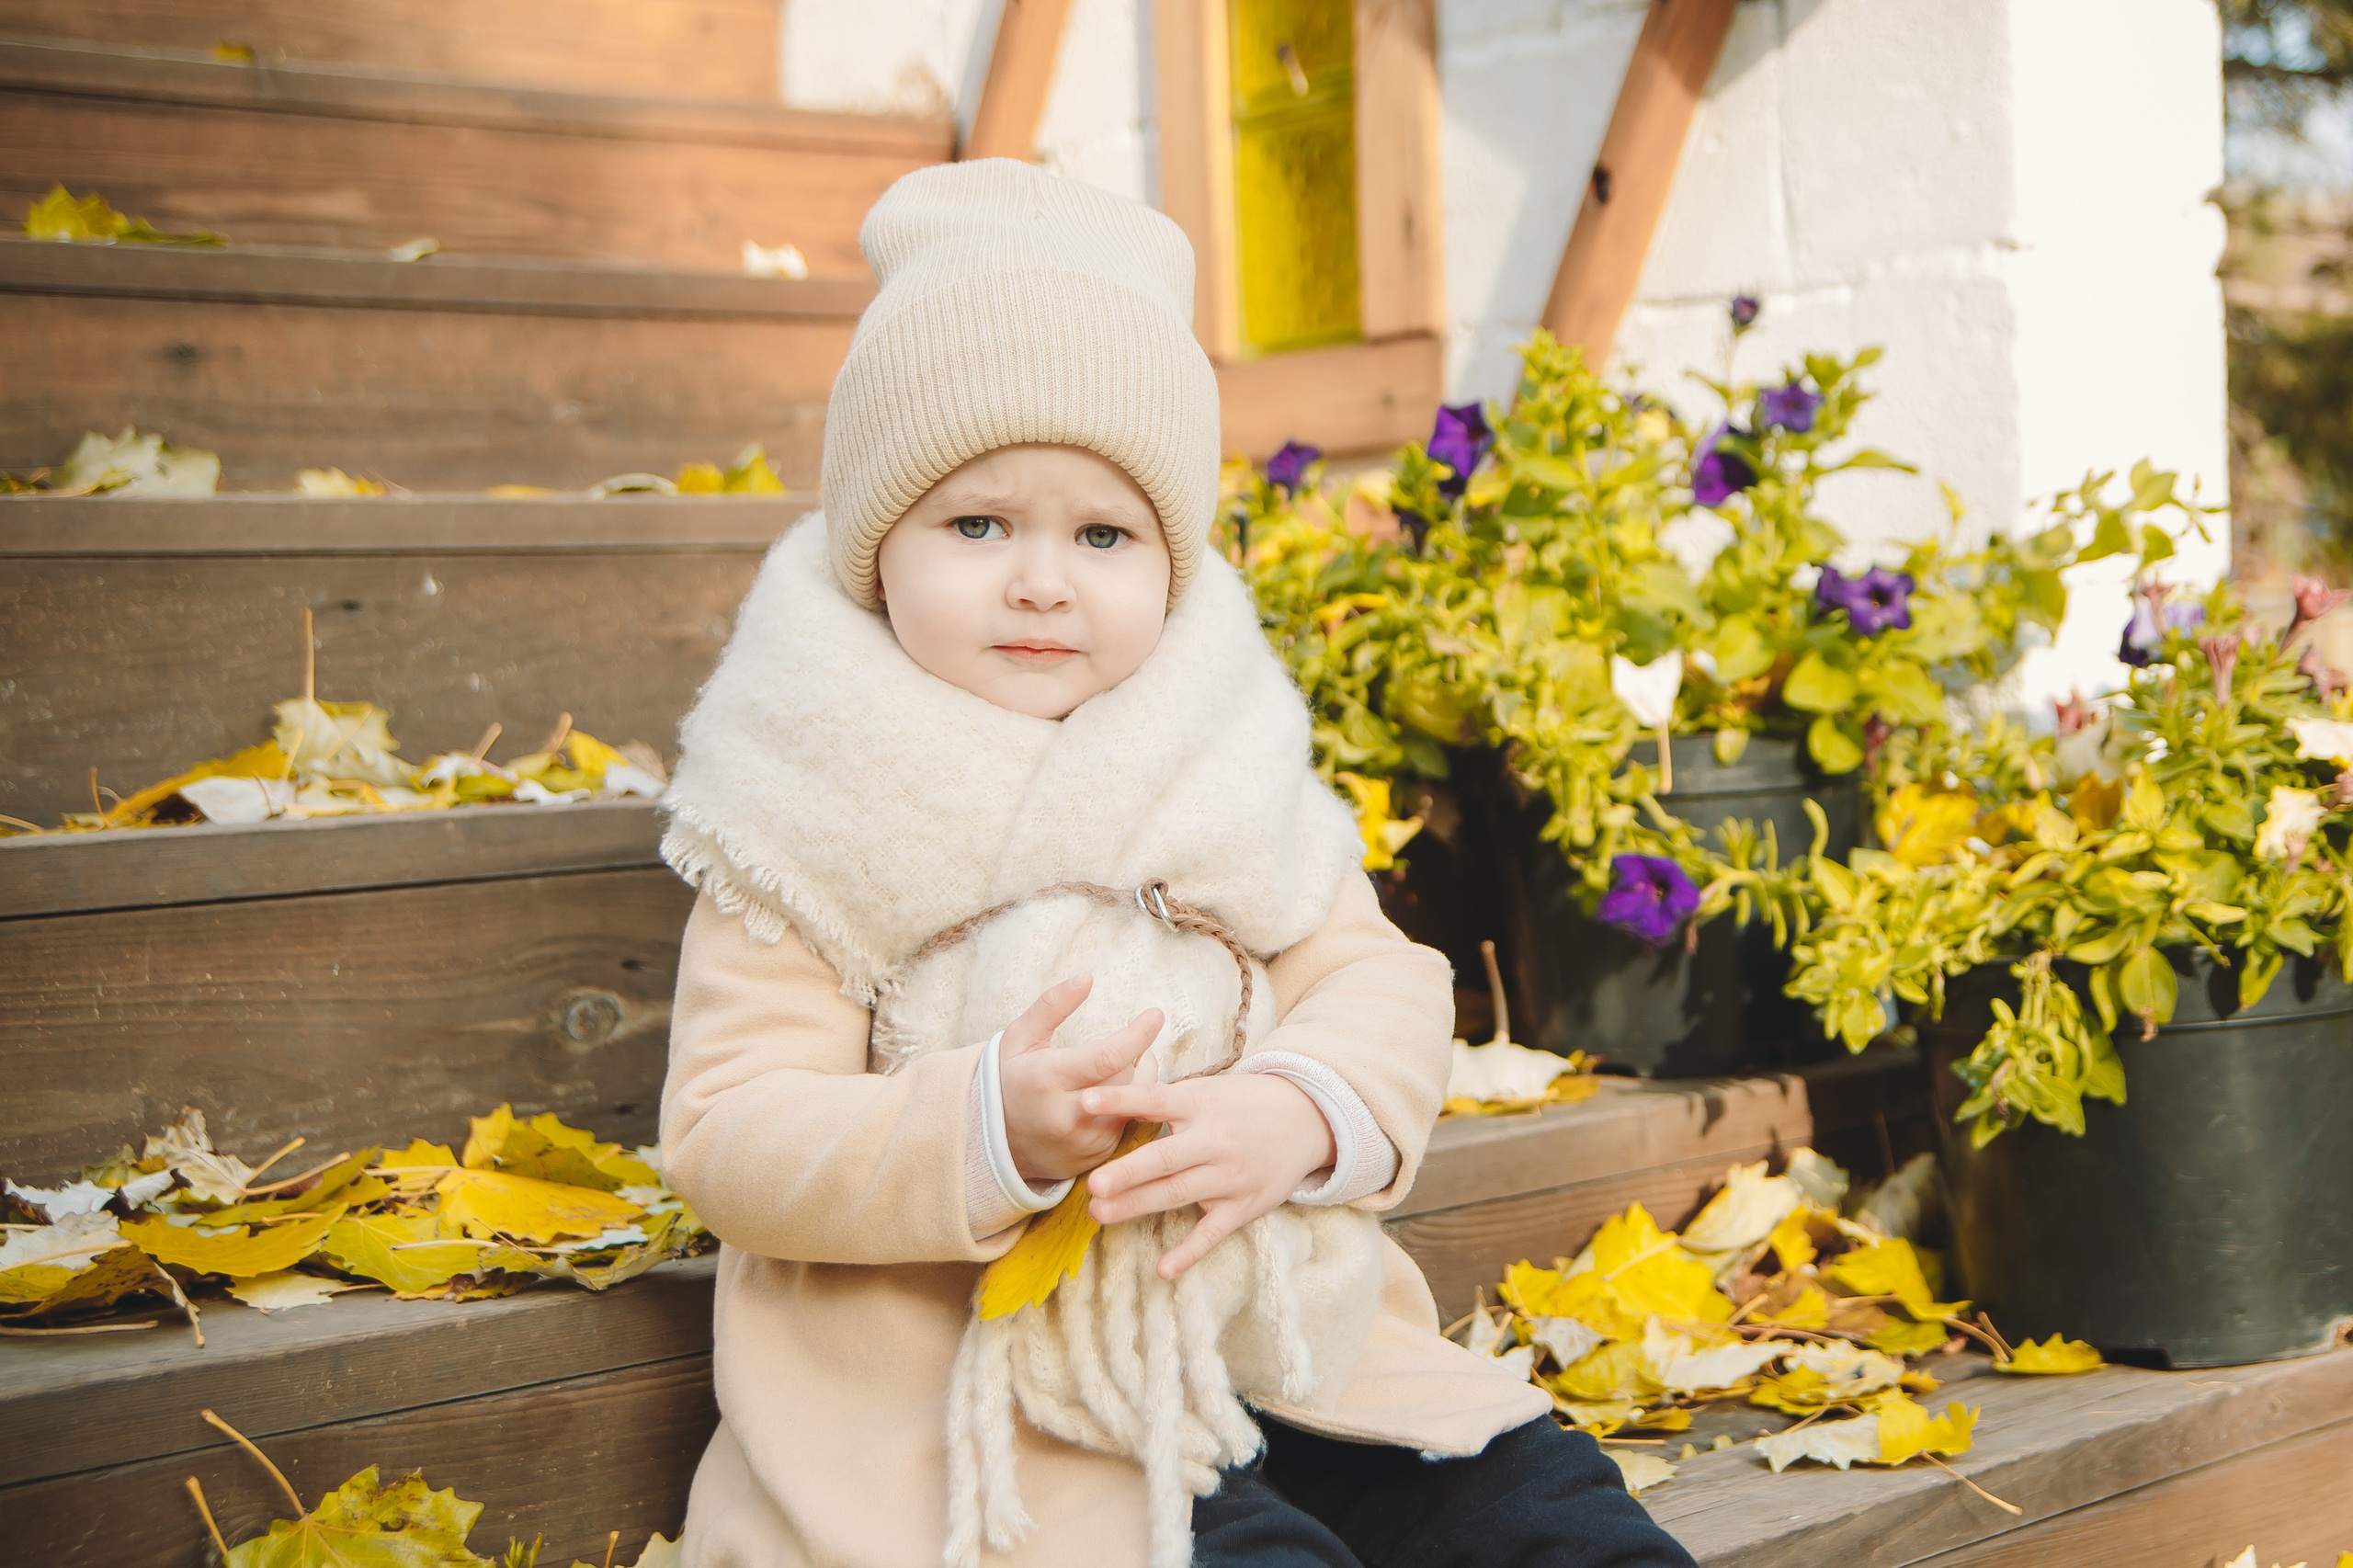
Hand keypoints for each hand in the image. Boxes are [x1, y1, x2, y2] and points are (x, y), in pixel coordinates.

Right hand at [998, 975, 1163, 1181]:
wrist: (995, 1140)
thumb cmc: (1010, 1078)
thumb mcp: (1020, 1037)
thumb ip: (1052, 1005)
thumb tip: (1087, 976)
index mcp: (1047, 1079)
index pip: (1107, 1056)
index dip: (1138, 1034)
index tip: (1155, 1014)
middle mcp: (1068, 1114)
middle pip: (1127, 1078)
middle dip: (1135, 1055)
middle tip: (1131, 1044)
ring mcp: (1084, 1140)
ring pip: (1134, 1102)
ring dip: (1138, 1079)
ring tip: (1123, 1066)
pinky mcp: (1097, 1156)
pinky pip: (1128, 1124)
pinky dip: (1128, 1105)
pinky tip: (1113, 1095)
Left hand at [1079, 1073, 1336, 1278]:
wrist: (1306, 1118)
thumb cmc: (1240, 1104)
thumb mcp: (1206, 1090)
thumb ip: (1162, 1099)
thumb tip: (1105, 1100)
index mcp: (1200, 1104)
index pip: (1157, 1100)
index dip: (1123, 1100)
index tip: (1086, 1100)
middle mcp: (1215, 1140)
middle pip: (1166, 1158)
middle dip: (1129, 1172)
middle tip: (1093, 1184)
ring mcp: (1230, 1175)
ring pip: (1179, 1193)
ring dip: (1139, 1205)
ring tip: (1100, 1214)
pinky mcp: (1244, 1206)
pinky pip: (1213, 1233)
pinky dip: (1189, 1252)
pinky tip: (1163, 1269)